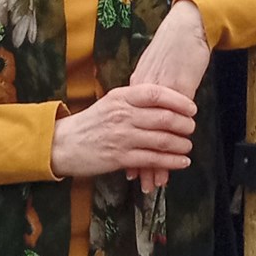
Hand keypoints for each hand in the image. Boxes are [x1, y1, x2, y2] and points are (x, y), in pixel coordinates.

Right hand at [50, 83, 196, 181]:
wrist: (63, 144)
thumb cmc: (90, 123)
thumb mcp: (110, 103)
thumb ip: (134, 100)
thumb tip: (163, 100)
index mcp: (121, 97)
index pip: (156, 94)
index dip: (178, 100)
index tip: (191, 107)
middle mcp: (123, 115)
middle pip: (163, 117)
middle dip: (184, 124)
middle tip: (192, 128)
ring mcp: (122, 137)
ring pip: (161, 140)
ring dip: (181, 144)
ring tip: (189, 145)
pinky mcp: (120, 158)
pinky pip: (152, 159)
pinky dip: (171, 161)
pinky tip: (181, 161)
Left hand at [129, 0, 210, 192]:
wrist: (187, 30)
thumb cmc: (174, 48)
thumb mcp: (156, 70)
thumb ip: (148, 91)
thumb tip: (143, 108)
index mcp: (136, 89)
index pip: (127, 126)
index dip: (126, 147)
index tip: (124, 166)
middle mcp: (143, 95)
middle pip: (137, 134)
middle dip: (138, 161)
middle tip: (139, 183)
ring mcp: (160, 96)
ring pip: (153, 135)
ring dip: (155, 161)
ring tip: (154, 183)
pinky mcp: (178, 94)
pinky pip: (172, 128)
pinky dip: (171, 146)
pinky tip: (173, 162)